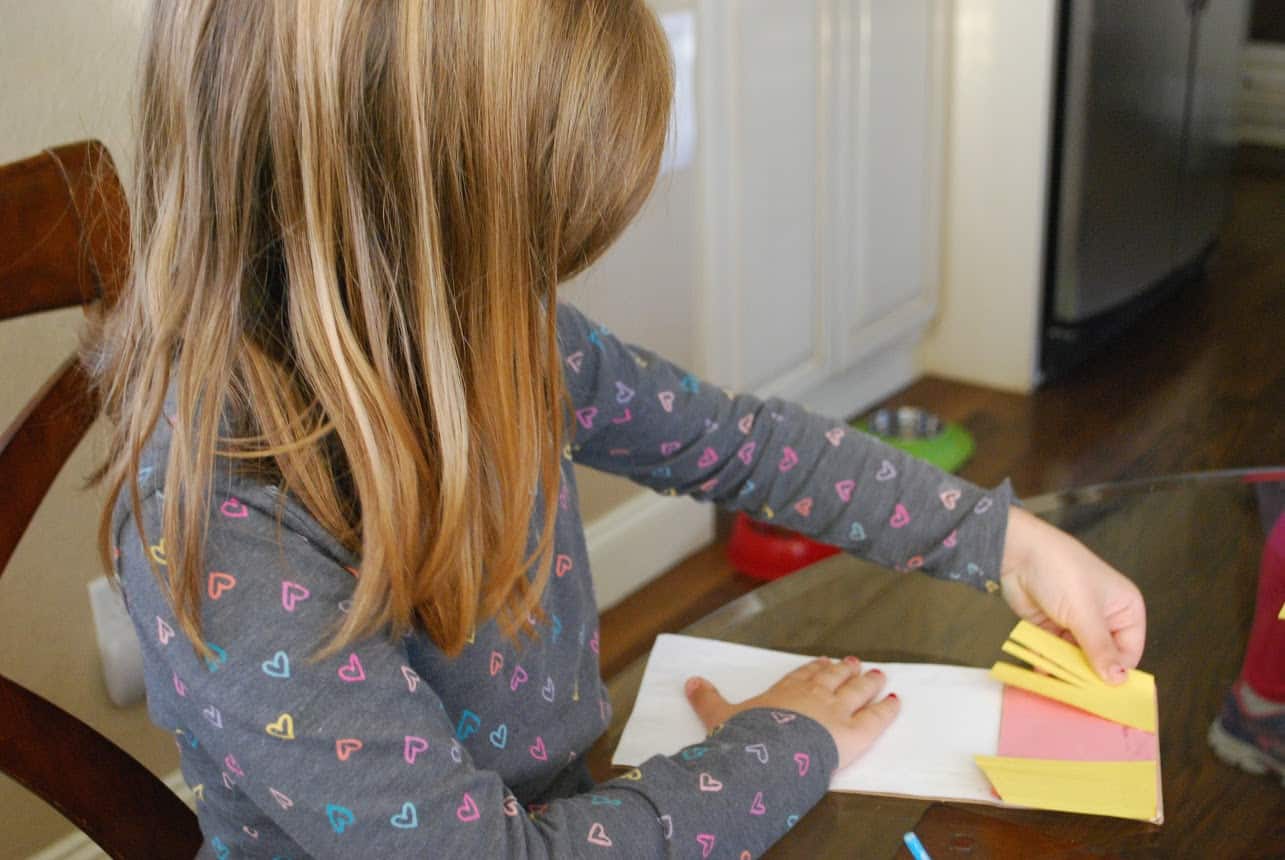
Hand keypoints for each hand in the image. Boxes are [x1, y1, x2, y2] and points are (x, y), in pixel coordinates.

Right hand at [685, 656, 899, 770]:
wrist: (771, 755)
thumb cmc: (747, 738)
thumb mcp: (719, 717)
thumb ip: (707, 699)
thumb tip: (690, 682)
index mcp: (785, 691)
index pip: (803, 675)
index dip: (814, 668)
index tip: (822, 662)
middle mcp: (814, 695)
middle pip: (834, 678)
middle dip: (845, 670)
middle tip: (855, 663)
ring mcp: (837, 710)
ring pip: (858, 691)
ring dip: (870, 682)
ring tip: (880, 674)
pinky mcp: (856, 732)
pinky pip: (877, 718)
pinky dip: (888, 708)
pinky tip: (897, 701)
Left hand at [1000, 506, 1145, 683]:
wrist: (1018, 552)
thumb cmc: (1061, 572)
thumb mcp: (1085, 613)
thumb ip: (1100, 649)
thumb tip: (1118, 680)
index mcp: (1126, 609)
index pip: (1129, 652)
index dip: (1117, 673)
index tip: (1102, 695)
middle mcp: (1105, 618)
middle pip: (1103, 658)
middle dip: (1090, 675)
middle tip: (1078, 696)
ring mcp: (1077, 623)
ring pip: (1077, 658)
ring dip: (1067, 671)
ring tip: (1059, 688)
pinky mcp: (1052, 626)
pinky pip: (1055, 652)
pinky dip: (1049, 662)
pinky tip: (1043, 675)